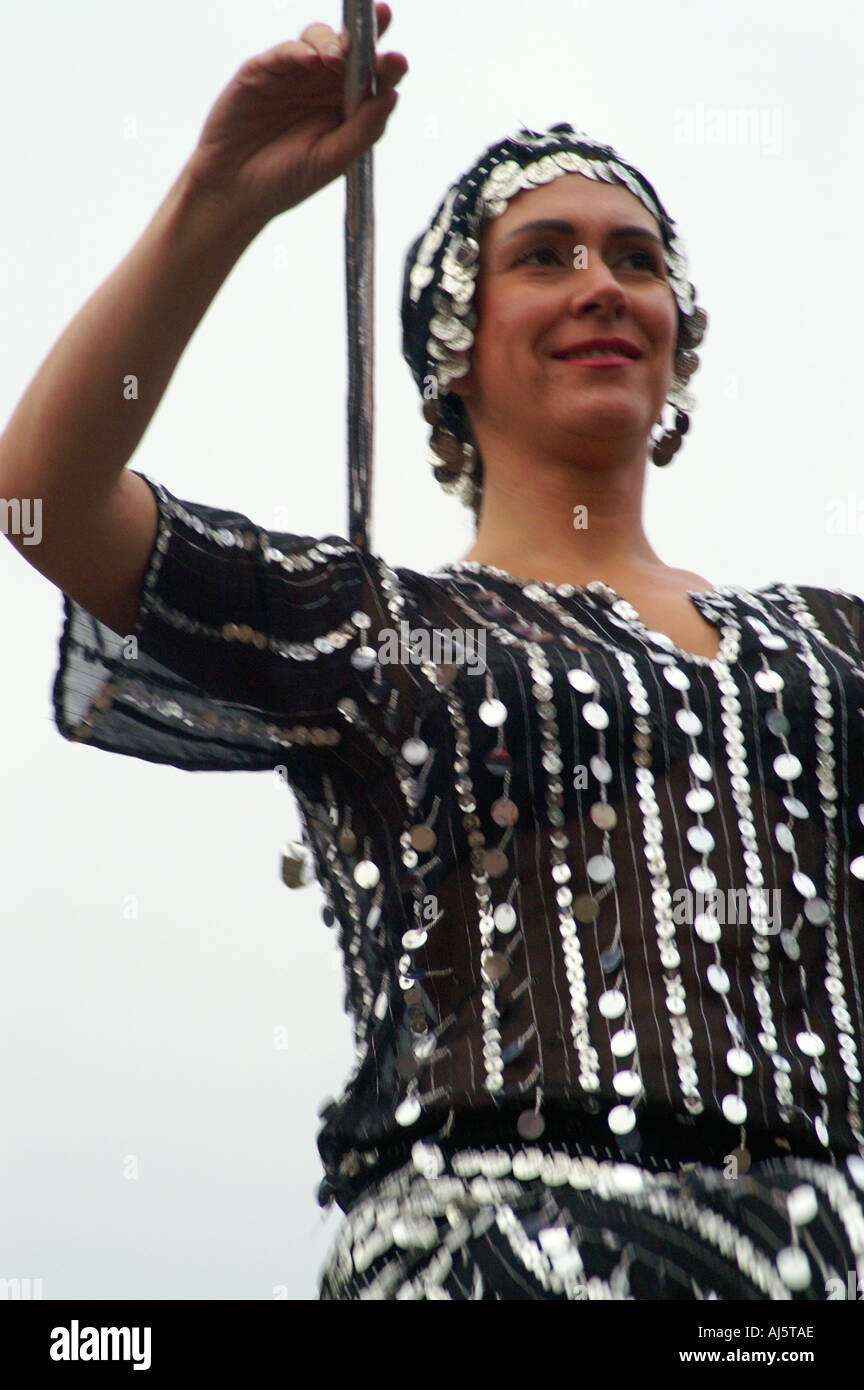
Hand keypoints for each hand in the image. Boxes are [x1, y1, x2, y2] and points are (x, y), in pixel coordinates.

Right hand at [186, 4, 406, 230]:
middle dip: (365, 33)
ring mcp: (293, 76)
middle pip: (350, 49)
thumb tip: (392, 95)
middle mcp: (322, 87)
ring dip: (333, 42)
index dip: (388, 65)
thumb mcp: (330, 161)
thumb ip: (362, 130)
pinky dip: (299, 51)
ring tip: (337, 58)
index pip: (373, 79)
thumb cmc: (285, 181)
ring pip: (319, 40)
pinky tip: (310, 60)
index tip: (399, 61)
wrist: (234, 191)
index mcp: (345, 109)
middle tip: (381, 21)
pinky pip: (284, 52)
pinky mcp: (262, 71)